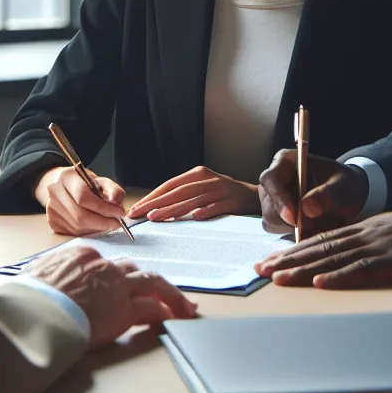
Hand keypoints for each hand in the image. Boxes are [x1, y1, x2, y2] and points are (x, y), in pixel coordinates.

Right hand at [26, 246, 197, 348]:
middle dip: (148, 282)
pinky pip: (152, 309)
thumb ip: (34, 279)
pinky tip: (172, 320)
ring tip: (183, 306)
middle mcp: (103, 265)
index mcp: (80, 256)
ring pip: (153, 283)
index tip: (119, 286)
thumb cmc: (23, 301)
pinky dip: (165, 313)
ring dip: (170, 295)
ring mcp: (116, 286)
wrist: (32, 314)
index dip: (115, 276)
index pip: (105, 263)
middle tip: (162, 291)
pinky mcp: (124, 310)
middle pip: (132, 269)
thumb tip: (10, 284)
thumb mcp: (27, 280)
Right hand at [34, 165, 127, 235]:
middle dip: (102, 222)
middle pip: (80, 215)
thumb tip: (116, 203)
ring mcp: (50, 208)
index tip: (119, 212)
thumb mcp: (100, 180)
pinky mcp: (51, 221)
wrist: (62, 185)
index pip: (84, 197)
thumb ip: (113, 189)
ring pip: (77, 226)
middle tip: (117, 223)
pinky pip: (72, 232)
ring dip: (96, 228)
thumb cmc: (84, 183)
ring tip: (108, 223)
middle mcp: (55, 192)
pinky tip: (95, 226)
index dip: (104, 208)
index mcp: (66, 177)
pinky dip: (88, 231)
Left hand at [127, 166, 259, 220]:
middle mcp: (208, 179)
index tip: (136, 209)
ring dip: (174, 209)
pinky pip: (218, 206)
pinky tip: (196, 217)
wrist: (255, 196)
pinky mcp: (234, 201)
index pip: (170, 185)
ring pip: (193, 199)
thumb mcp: (203, 189)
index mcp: (198, 174)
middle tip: (140, 215)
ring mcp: (221, 189)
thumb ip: (184, 196)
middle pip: (178, 191)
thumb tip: (155, 210)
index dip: (152, 197)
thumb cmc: (223, 196)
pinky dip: (207, 211)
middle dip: (157, 203)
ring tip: (157, 218)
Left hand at [254, 207, 391, 288]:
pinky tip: (319, 284)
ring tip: (277, 277)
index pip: (323, 238)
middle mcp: (368, 233)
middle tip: (260, 269)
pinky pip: (362, 269)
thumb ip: (376, 243)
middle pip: (319, 246)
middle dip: (287, 259)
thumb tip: (356, 258)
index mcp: (368, 227)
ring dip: (302, 269)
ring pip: (333, 257)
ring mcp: (380, 245)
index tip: (272, 260)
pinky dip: (338, 277)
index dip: (294, 250)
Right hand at [258, 150, 368, 235]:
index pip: (271, 179)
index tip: (294, 217)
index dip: (279, 198)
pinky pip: (278, 230)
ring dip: (293, 228)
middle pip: (268, 203)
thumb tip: (307, 209)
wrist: (347, 194)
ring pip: (271, 220)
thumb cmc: (343, 183)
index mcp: (286, 161)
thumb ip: (327, 194)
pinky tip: (312, 228)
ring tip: (317, 222)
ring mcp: (273, 198)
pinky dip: (294, 233)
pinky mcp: (276, 215)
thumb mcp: (342, 185)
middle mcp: (274, 179)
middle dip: (288, 219)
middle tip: (314, 224)